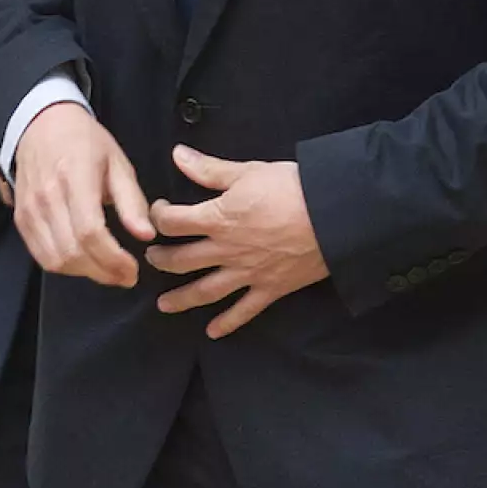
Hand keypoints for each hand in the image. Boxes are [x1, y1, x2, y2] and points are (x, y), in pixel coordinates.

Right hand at [13, 104, 153, 286]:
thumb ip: (131, 201)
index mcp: (75, 177)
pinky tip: (85, 262)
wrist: (41, 126)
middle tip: (126, 275)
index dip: (112, 258)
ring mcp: (30, 210)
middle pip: (72, 251)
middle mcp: (47, 196)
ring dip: (85, 273)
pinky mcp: (21, 220)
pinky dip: (65, 267)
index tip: (132, 268)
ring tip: (108, 270)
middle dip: (103, 272)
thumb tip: (146, 235)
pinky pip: (41, 256)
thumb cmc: (84, 142)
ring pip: (55, 260)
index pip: (89, 231)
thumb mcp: (118, 163)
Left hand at [147, 147, 328, 336]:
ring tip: (163, 304)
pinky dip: (227, 323)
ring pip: (205, 291)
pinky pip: (244, 311)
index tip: (158, 211)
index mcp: (218, 219)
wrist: (334, 216)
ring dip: (181, 299)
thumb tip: (176, 155)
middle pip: (181, 260)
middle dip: (161, 260)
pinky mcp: (270, 288)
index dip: (158, 216)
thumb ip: (209, 169)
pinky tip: (212, 332)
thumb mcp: (248, 172)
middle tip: (152, 259)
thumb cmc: (293, 188)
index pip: (173, 222)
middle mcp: (226, 250)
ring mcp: (247, 273)